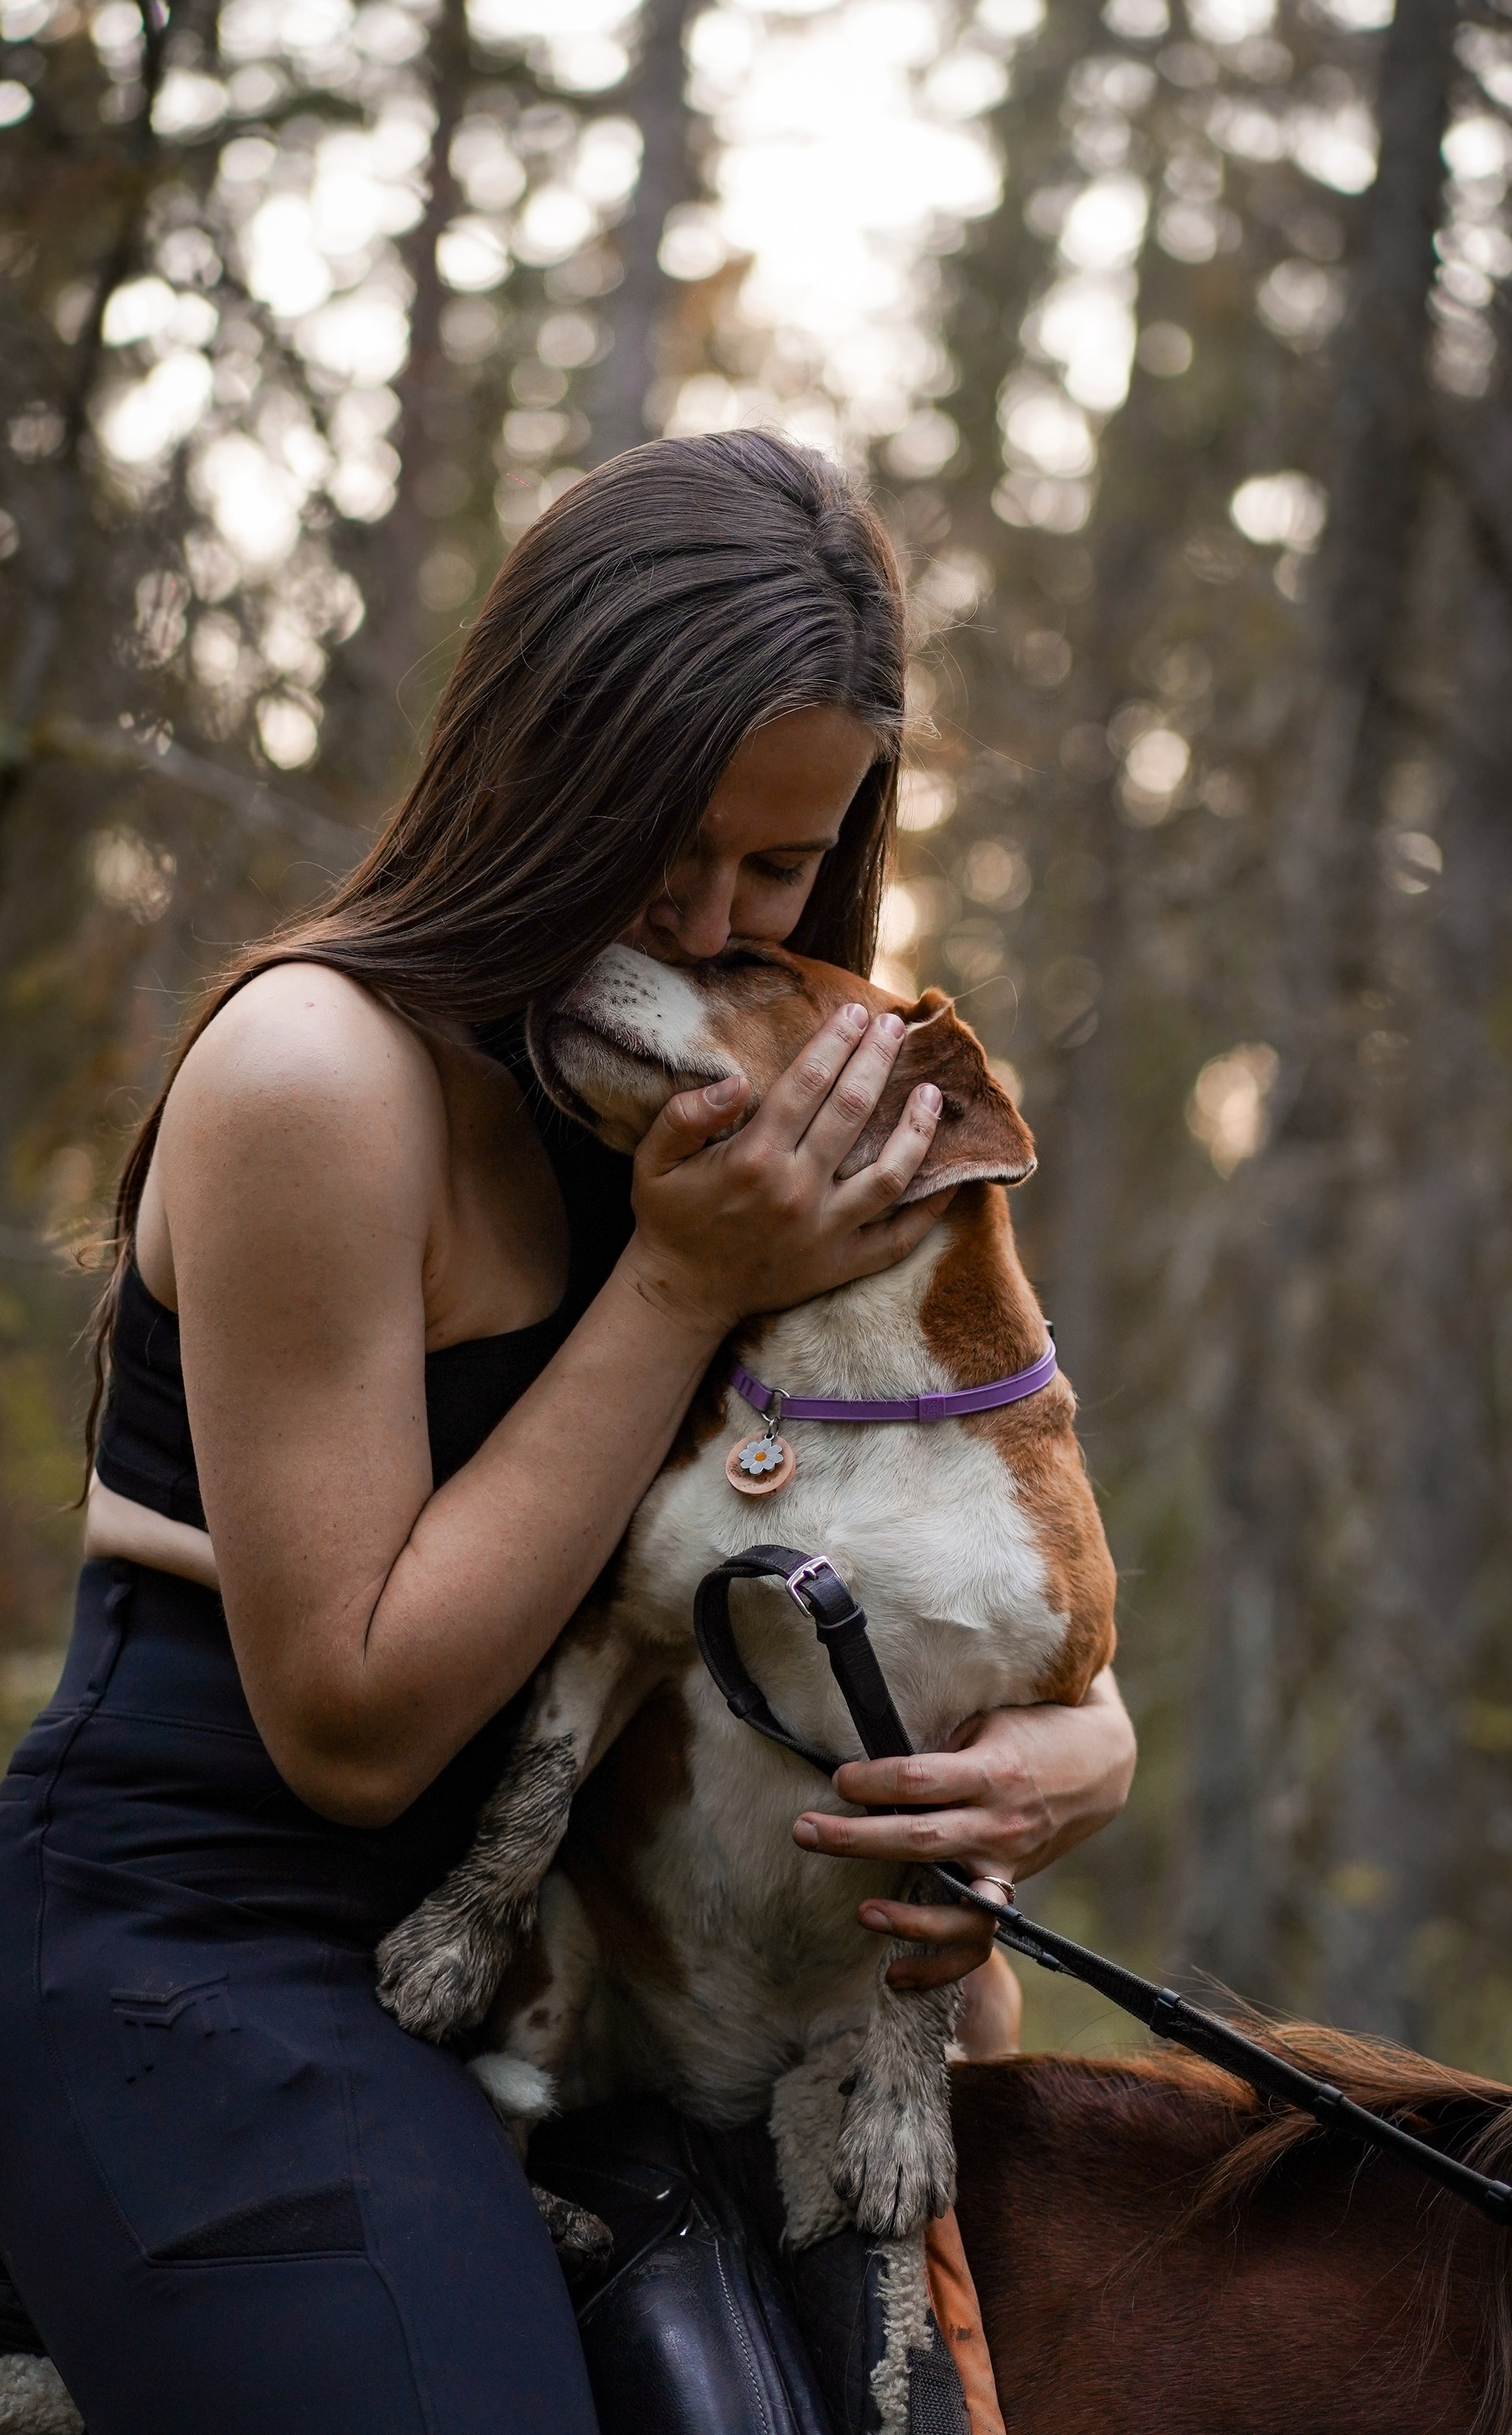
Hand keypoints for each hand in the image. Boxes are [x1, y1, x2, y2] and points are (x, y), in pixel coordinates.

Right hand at [624, 1004, 954, 1331]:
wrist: (683, 1295)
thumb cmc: (670, 1219)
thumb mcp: (654, 1161)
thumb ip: (685, 1115)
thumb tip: (736, 1079)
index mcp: (752, 1159)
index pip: (807, 1084)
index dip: (835, 1042)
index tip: (854, 1012)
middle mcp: (796, 1192)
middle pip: (851, 1112)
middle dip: (877, 1061)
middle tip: (895, 1029)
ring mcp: (825, 1232)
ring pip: (890, 1173)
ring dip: (916, 1128)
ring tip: (931, 1092)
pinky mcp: (842, 1264)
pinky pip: (900, 1237)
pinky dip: (930, 1208)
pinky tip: (953, 1177)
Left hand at [791, 1669, 1136, 1989]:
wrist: (1099, 1766)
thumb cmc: (1028, 1731)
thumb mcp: (986, 1721)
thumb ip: (937, 1745)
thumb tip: (872, 1761)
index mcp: (991, 1772)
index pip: (918, 1779)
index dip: (870, 1780)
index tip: (838, 1779)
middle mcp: (999, 1824)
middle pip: (919, 1839)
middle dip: (854, 1838)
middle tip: (803, 1830)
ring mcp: (1006, 1864)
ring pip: (955, 1908)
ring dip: (905, 1918)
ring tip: (858, 1912)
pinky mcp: (1009, 1889)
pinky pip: (976, 1943)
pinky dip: (937, 1966)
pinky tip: (894, 1974)